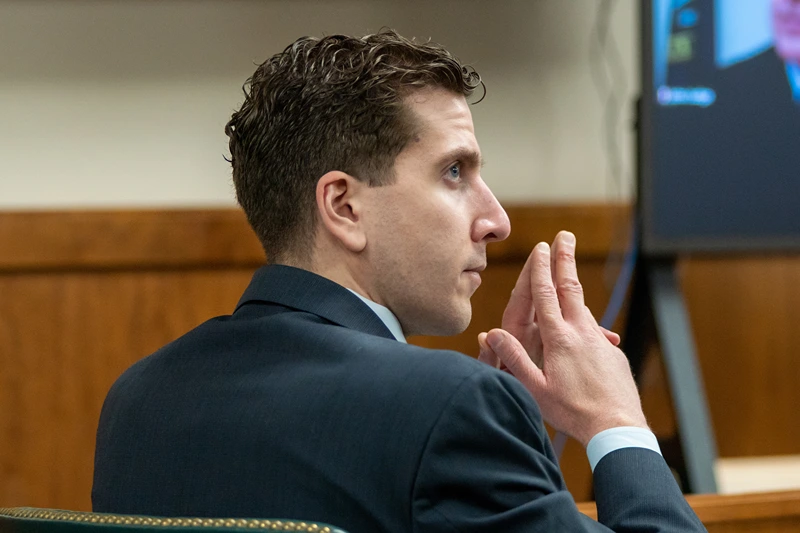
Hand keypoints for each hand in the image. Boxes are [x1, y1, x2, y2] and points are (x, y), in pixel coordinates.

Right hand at [478, 231, 647, 446]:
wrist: (617, 427)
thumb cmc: (572, 412)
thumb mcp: (535, 389)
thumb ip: (513, 358)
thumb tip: (490, 333)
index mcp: (558, 338)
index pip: (546, 295)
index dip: (541, 269)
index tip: (540, 247)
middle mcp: (580, 332)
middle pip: (570, 287)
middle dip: (565, 259)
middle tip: (565, 236)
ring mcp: (599, 341)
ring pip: (583, 305)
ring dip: (574, 281)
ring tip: (570, 267)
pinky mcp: (612, 353)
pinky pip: (595, 329)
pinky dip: (585, 317)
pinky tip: (583, 323)